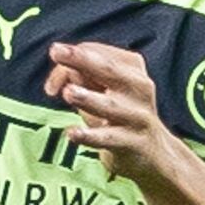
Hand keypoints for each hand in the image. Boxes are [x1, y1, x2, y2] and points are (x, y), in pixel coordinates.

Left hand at [43, 42, 184, 185]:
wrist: (151, 153)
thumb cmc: (117, 114)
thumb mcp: (100, 91)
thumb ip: (80, 76)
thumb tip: (62, 71)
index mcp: (131, 68)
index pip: (95, 54)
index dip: (69, 61)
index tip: (52, 87)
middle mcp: (139, 88)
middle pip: (108, 69)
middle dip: (81, 59)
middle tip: (55, 51)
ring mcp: (138, 116)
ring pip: (109, 105)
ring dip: (88, 98)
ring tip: (68, 92)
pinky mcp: (132, 143)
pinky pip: (108, 138)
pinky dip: (90, 136)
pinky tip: (72, 133)